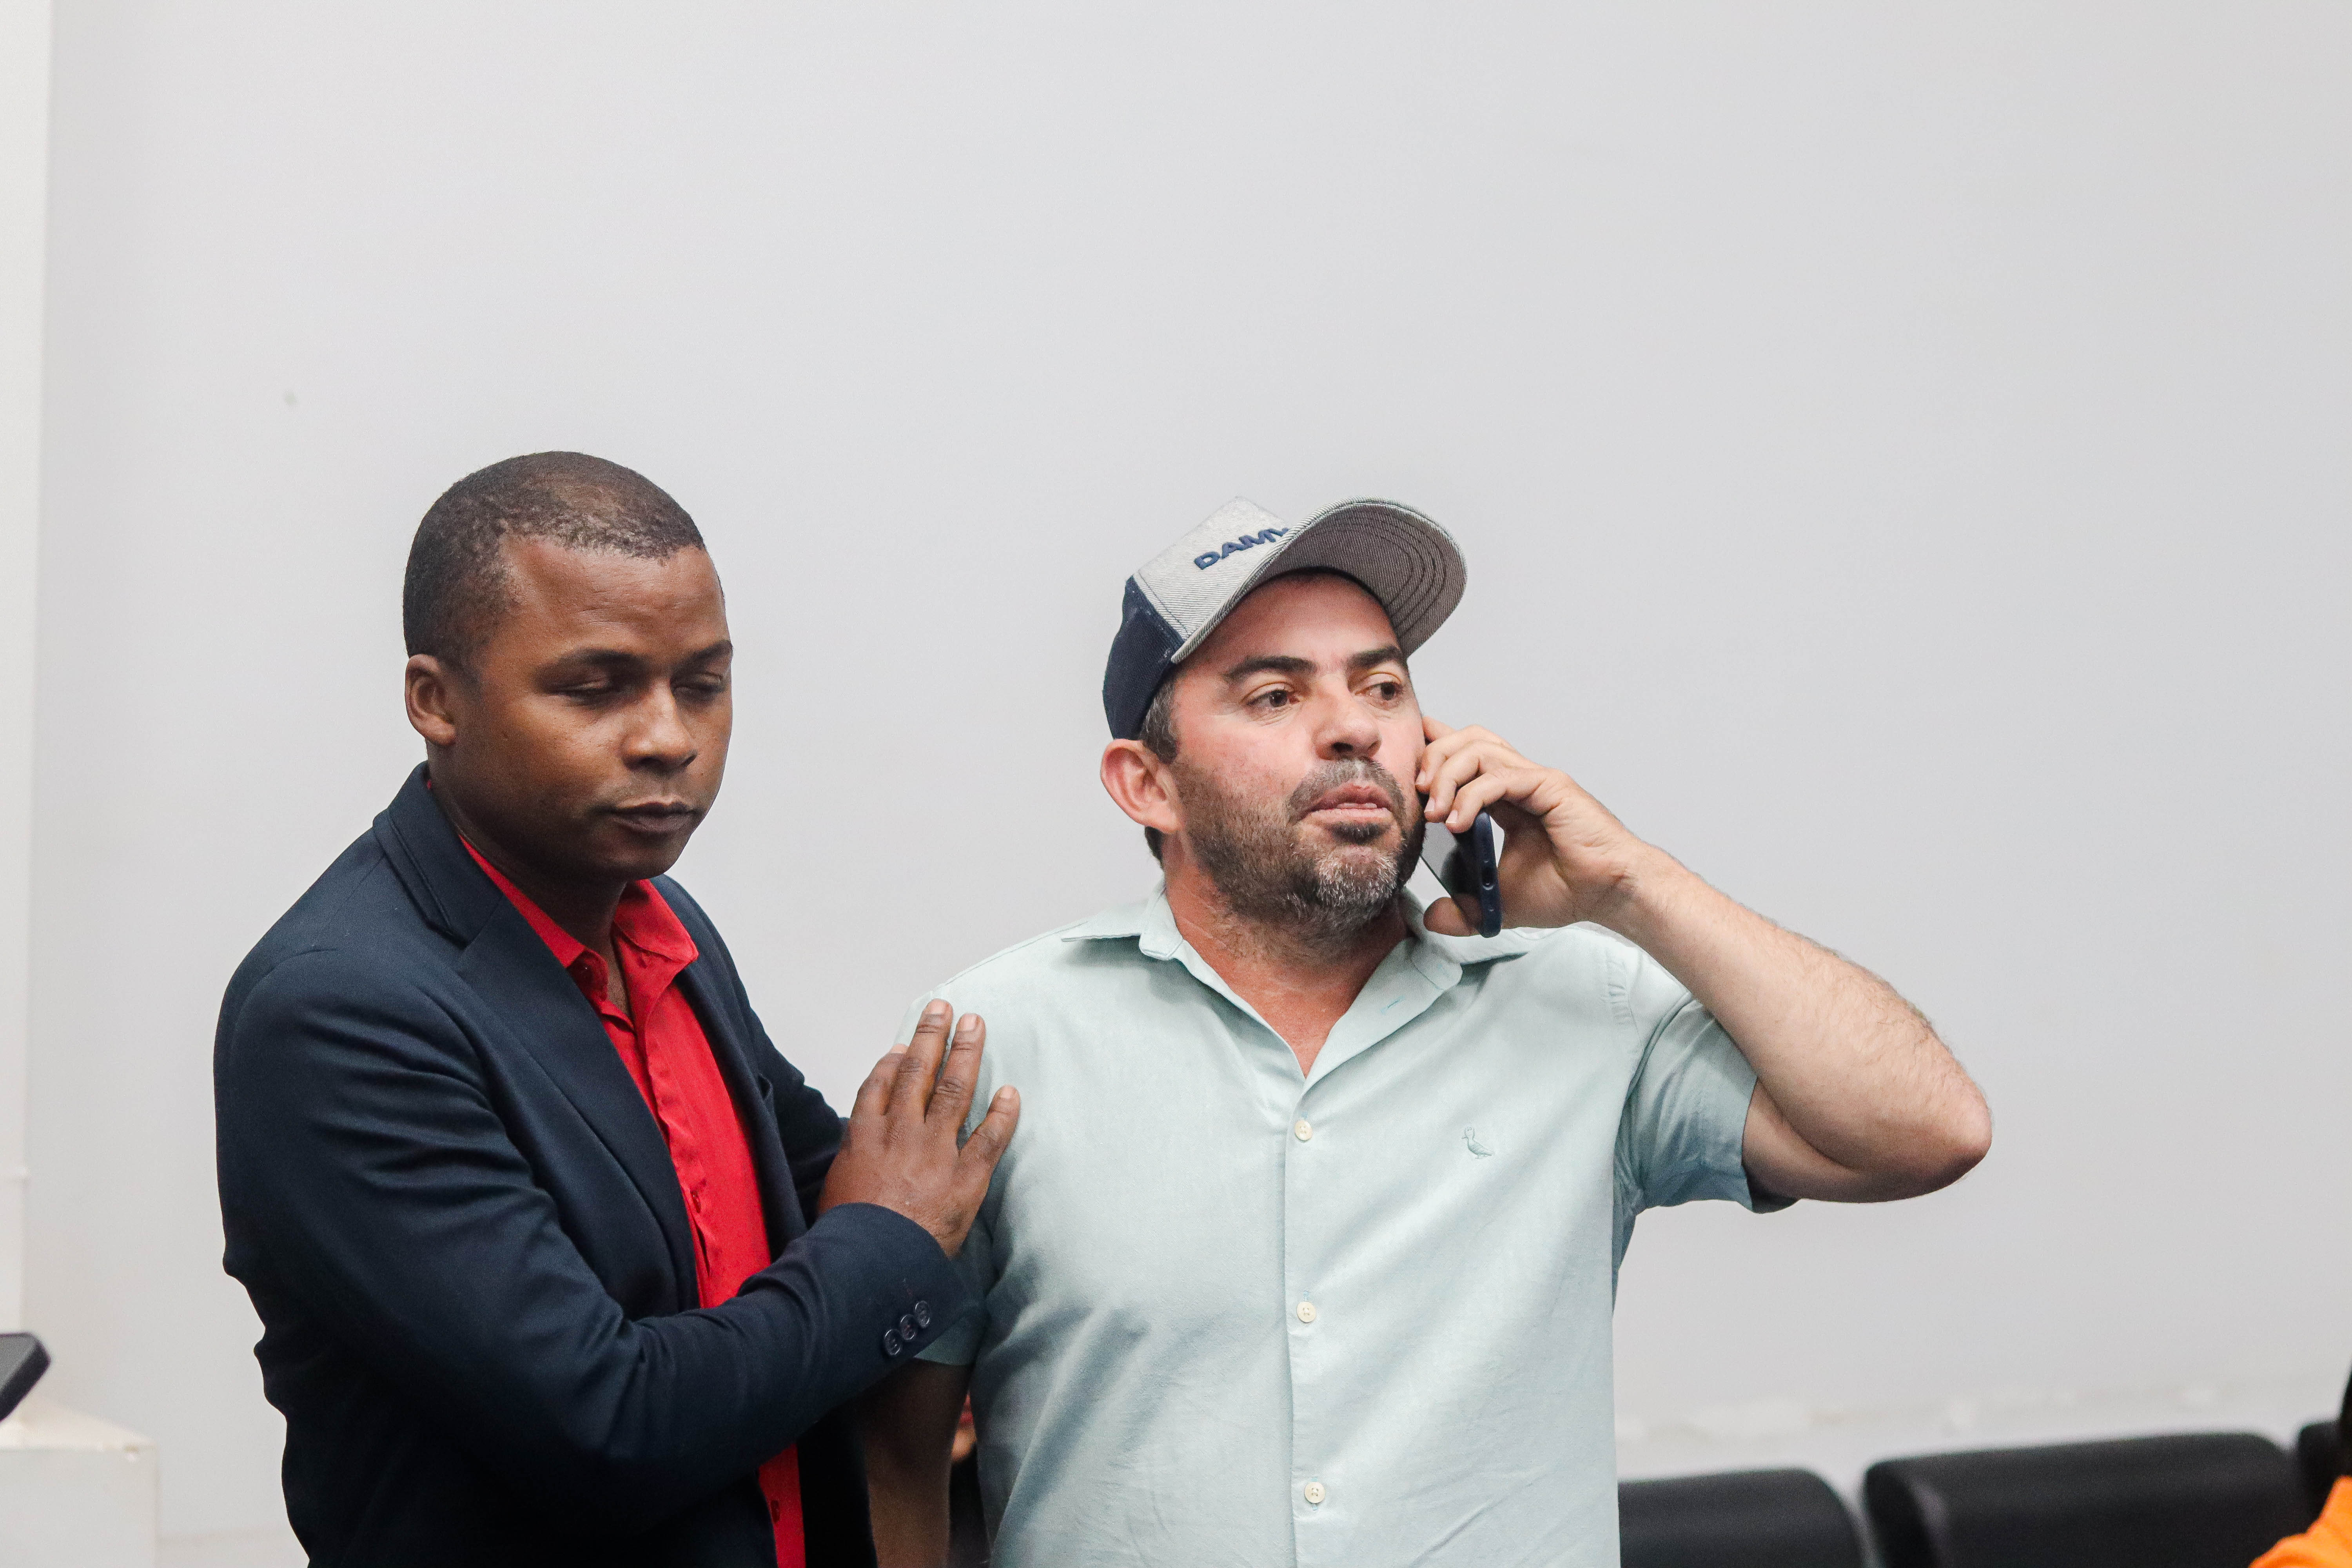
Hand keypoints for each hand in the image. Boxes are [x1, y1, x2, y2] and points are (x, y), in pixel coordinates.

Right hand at [819, 1003, 1018, 1256]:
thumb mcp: (835, 1186)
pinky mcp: (965, 1178)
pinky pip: (989, 1139)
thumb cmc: (847, 1235)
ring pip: (954, 1091)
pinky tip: (1011, 1092)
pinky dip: (1002, 1114)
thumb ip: (851, 1158)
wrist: (868, 1263)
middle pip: (918, 1074)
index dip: (894, 1061)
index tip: (903, 1045)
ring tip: (976, 1025)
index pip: (881, 1085)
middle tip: (944, 1009)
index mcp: (865, 1135)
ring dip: (966, 1054)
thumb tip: (859, 1144)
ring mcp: (935, 1153)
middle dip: (931, 1038)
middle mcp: (901, 1134)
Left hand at [1415, 715, 1653, 933]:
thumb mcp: (1498, 903)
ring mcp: (1533, 779)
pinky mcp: (1549, 786)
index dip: (1433, 753)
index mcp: (1505, 797)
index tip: (1406, 774)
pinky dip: (1471, 796)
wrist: (1609, 894)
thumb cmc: (1566, 890)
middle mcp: (1518, 780)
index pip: (1463, 756)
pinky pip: (1500, 776)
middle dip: (1432, 758)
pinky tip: (1458, 822)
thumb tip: (1431, 917)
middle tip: (1416, 794)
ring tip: (1434, 811)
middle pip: (1466, 740)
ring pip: (1478, 748)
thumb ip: (1463, 909)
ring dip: (1447, 774)